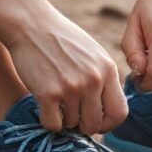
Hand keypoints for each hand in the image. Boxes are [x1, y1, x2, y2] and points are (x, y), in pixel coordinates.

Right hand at [8, 9, 126, 134]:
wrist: (31, 25)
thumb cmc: (62, 40)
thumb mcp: (94, 54)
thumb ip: (104, 79)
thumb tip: (107, 110)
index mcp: (108, 70)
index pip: (120, 112)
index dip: (108, 124)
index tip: (97, 122)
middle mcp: (93, 80)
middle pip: (94, 124)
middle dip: (83, 126)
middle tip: (72, 115)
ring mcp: (71, 87)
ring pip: (71, 125)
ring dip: (63, 119)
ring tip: (56, 100)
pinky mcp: (47, 94)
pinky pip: (53, 124)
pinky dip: (48, 120)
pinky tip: (44, 105)